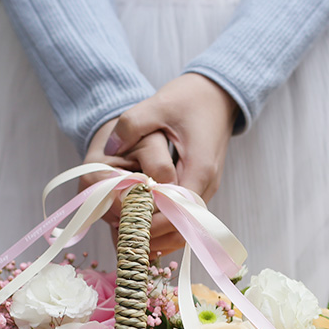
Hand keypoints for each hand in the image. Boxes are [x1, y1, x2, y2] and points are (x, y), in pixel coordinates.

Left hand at [81, 74, 238, 256]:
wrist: (218, 94)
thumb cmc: (191, 97)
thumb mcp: (159, 103)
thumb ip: (132, 124)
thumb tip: (109, 148)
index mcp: (199, 167)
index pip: (177, 211)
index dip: (152, 223)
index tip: (126, 223)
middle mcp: (207, 184)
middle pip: (182, 226)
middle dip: (153, 234)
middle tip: (123, 234)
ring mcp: (207, 188)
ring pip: (185, 227)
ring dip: (159, 235)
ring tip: (130, 235)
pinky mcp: (201, 188)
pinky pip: (185, 217)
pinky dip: (165, 226)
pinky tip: (143, 226)